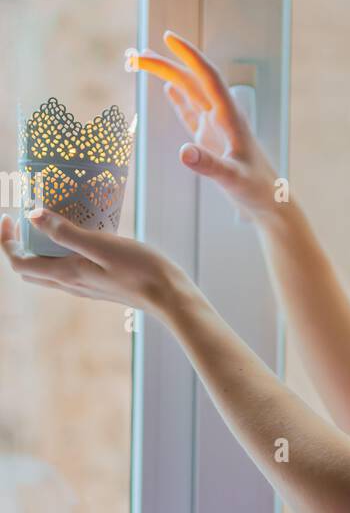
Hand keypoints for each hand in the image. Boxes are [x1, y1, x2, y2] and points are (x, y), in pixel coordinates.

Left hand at [0, 209, 182, 314]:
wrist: (169, 296)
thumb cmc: (140, 269)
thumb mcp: (101, 244)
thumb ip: (66, 232)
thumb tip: (32, 215)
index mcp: (66, 274)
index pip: (19, 263)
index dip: (7, 242)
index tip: (9, 217)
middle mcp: (71, 284)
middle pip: (29, 270)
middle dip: (18, 246)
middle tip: (22, 221)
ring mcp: (85, 287)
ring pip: (47, 272)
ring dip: (38, 251)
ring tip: (47, 225)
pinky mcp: (99, 285)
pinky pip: (66, 271)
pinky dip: (58, 255)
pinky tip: (77, 237)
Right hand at [134, 31, 280, 219]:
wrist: (269, 202)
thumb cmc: (257, 189)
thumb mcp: (232, 178)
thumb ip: (209, 165)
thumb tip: (183, 152)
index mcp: (230, 116)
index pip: (208, 77)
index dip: (189, 55)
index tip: (169, 37)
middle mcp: (223, 115)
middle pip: (192, 80)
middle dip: (165, 64)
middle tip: (136, 55)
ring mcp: (216, 126)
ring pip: (189, 93)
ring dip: (167, 76)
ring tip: (143, 62)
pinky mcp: (211, 138)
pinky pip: (192, 112)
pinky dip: (178, 99)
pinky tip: (168, 88)